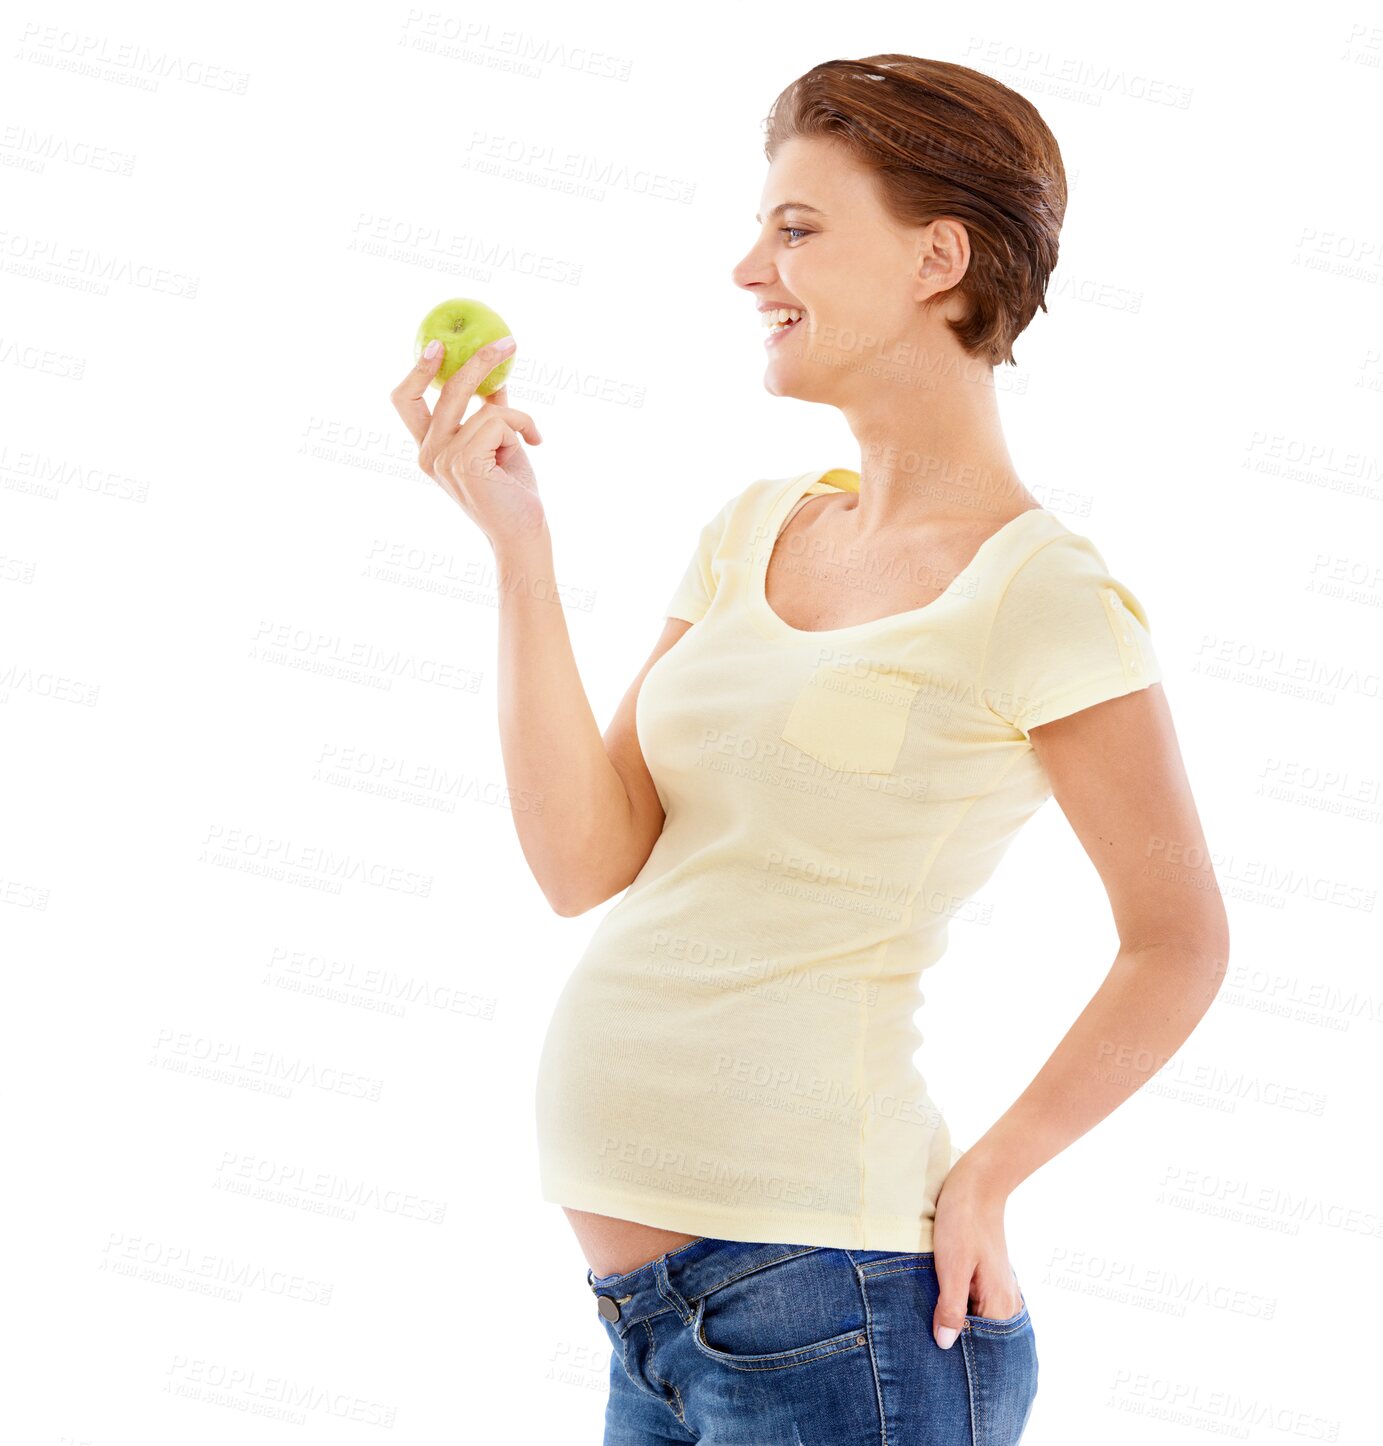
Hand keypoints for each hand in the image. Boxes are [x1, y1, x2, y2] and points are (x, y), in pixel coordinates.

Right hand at [390, 337, 545, 549]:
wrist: (525, 532)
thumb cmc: (514, 492)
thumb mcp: (499, 443)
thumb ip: (489, 412)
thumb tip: (495, 376)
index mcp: (430, 449)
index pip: (405, 401)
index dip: (417, 370)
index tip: (438, 344)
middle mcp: (429, 454)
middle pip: (445, 391)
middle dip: (478, 361)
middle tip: (509, 342)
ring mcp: (444, 459)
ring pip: (484, 407)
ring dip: (517, 416)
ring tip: (532, 435)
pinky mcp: (464, 463)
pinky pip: (500, 419)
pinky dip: (524, 424)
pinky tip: (535, 443)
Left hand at [930, 1160, 1023, 1350]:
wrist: (977, 1183)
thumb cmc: (963, 1222)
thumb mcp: (952, 1266)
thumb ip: (951, 1307)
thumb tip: (945, 1345)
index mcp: (1000, 1304)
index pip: (984, 1348)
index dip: (959, 1354)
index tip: (934, 1353)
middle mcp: (1006, 1301)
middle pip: (982, 1337)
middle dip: (957, 1340)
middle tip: (927, 1340)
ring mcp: (998, 1288)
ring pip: (976, 1319)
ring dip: (955, 1322)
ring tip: (929, 1324)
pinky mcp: (988, 1276)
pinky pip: (975, 1303)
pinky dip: (959, 1308)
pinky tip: (939, 1305)